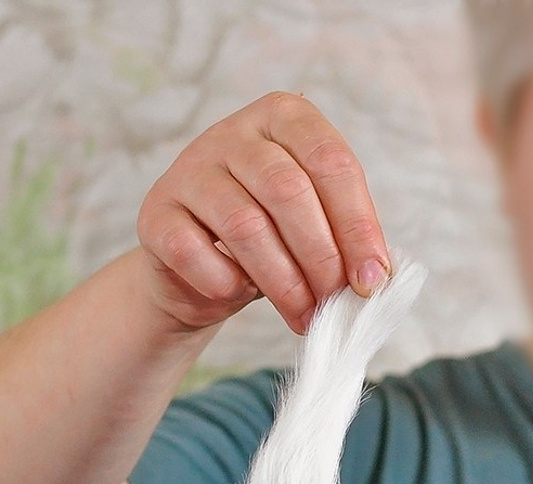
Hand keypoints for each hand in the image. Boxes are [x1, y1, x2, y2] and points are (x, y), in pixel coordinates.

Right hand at [135, 92, 390, 334]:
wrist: (200, 266)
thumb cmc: (273, 238)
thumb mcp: (317, 225)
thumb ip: (346, 239)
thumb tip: (376, 278)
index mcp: (286, 118)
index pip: (332, 162)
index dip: (358, 227)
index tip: (373, 280)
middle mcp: (235, 132)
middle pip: (289, 191)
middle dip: (322, 258)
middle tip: (336, 303)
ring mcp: (189, 167)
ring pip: (246, 225)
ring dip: (283, 282)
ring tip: (303, 315)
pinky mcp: (156, 209)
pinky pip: (193, 250)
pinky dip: (224, 282)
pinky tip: (238, 294)